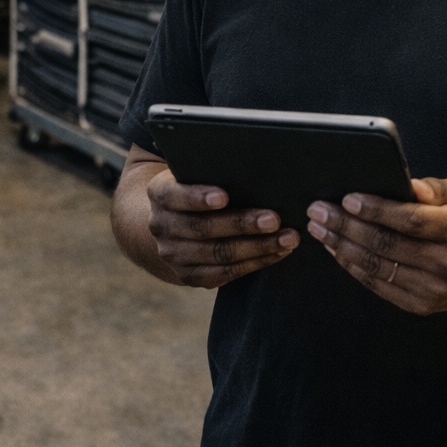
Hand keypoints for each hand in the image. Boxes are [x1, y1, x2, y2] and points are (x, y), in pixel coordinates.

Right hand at [146, 169, 299, 288]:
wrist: (172, 224)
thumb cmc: (196, 189)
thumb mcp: (193, 175)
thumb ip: (212, 173)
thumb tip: (256, 171)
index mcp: (159, 194)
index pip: (174, 195)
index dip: (197, 197)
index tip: (224, 196)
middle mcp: (160, 225)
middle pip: (202, 228)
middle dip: (241, 224)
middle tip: (274, 219)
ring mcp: (173, 254)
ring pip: (218, 255)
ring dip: (258, 247)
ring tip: (287, 238)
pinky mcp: (188, 276)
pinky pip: (225, 274)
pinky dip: (255, 263)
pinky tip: (277, 253)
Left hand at [305, 177, 446, 314]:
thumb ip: (434, 188)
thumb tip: (408, 184)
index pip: (411, 220)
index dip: (376, 210)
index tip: (347, 199)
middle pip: (387, 244)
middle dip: (346, 226)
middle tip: (318, 210)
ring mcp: (436, 289)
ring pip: (378, 266)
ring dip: (341, 246)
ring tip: (319, 228)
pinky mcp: (423, 305)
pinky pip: (379, 285)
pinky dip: (352, 266)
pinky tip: (336, 249)